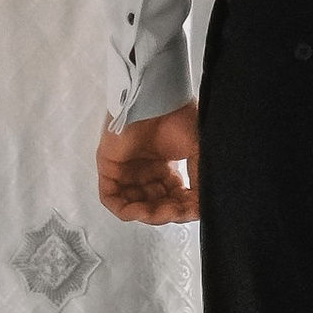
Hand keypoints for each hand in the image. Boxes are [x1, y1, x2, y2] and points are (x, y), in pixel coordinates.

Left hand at [96, 101, 199, 225]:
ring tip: (162, 211)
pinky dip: (126, 210)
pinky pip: (112, 199)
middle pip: (155, 206)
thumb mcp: (198, 153)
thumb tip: (202, 209)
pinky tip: (141, 210)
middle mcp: (145, 172)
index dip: (184, 209)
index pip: (173, 199)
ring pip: (134, 206)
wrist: (159, 98)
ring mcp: (126, 171)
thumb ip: (200, 182)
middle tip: (178, 211)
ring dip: (149, 215)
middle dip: (168, 213)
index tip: (195, 210)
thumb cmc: (178, 117)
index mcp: (165, 168)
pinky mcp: (109, 167)